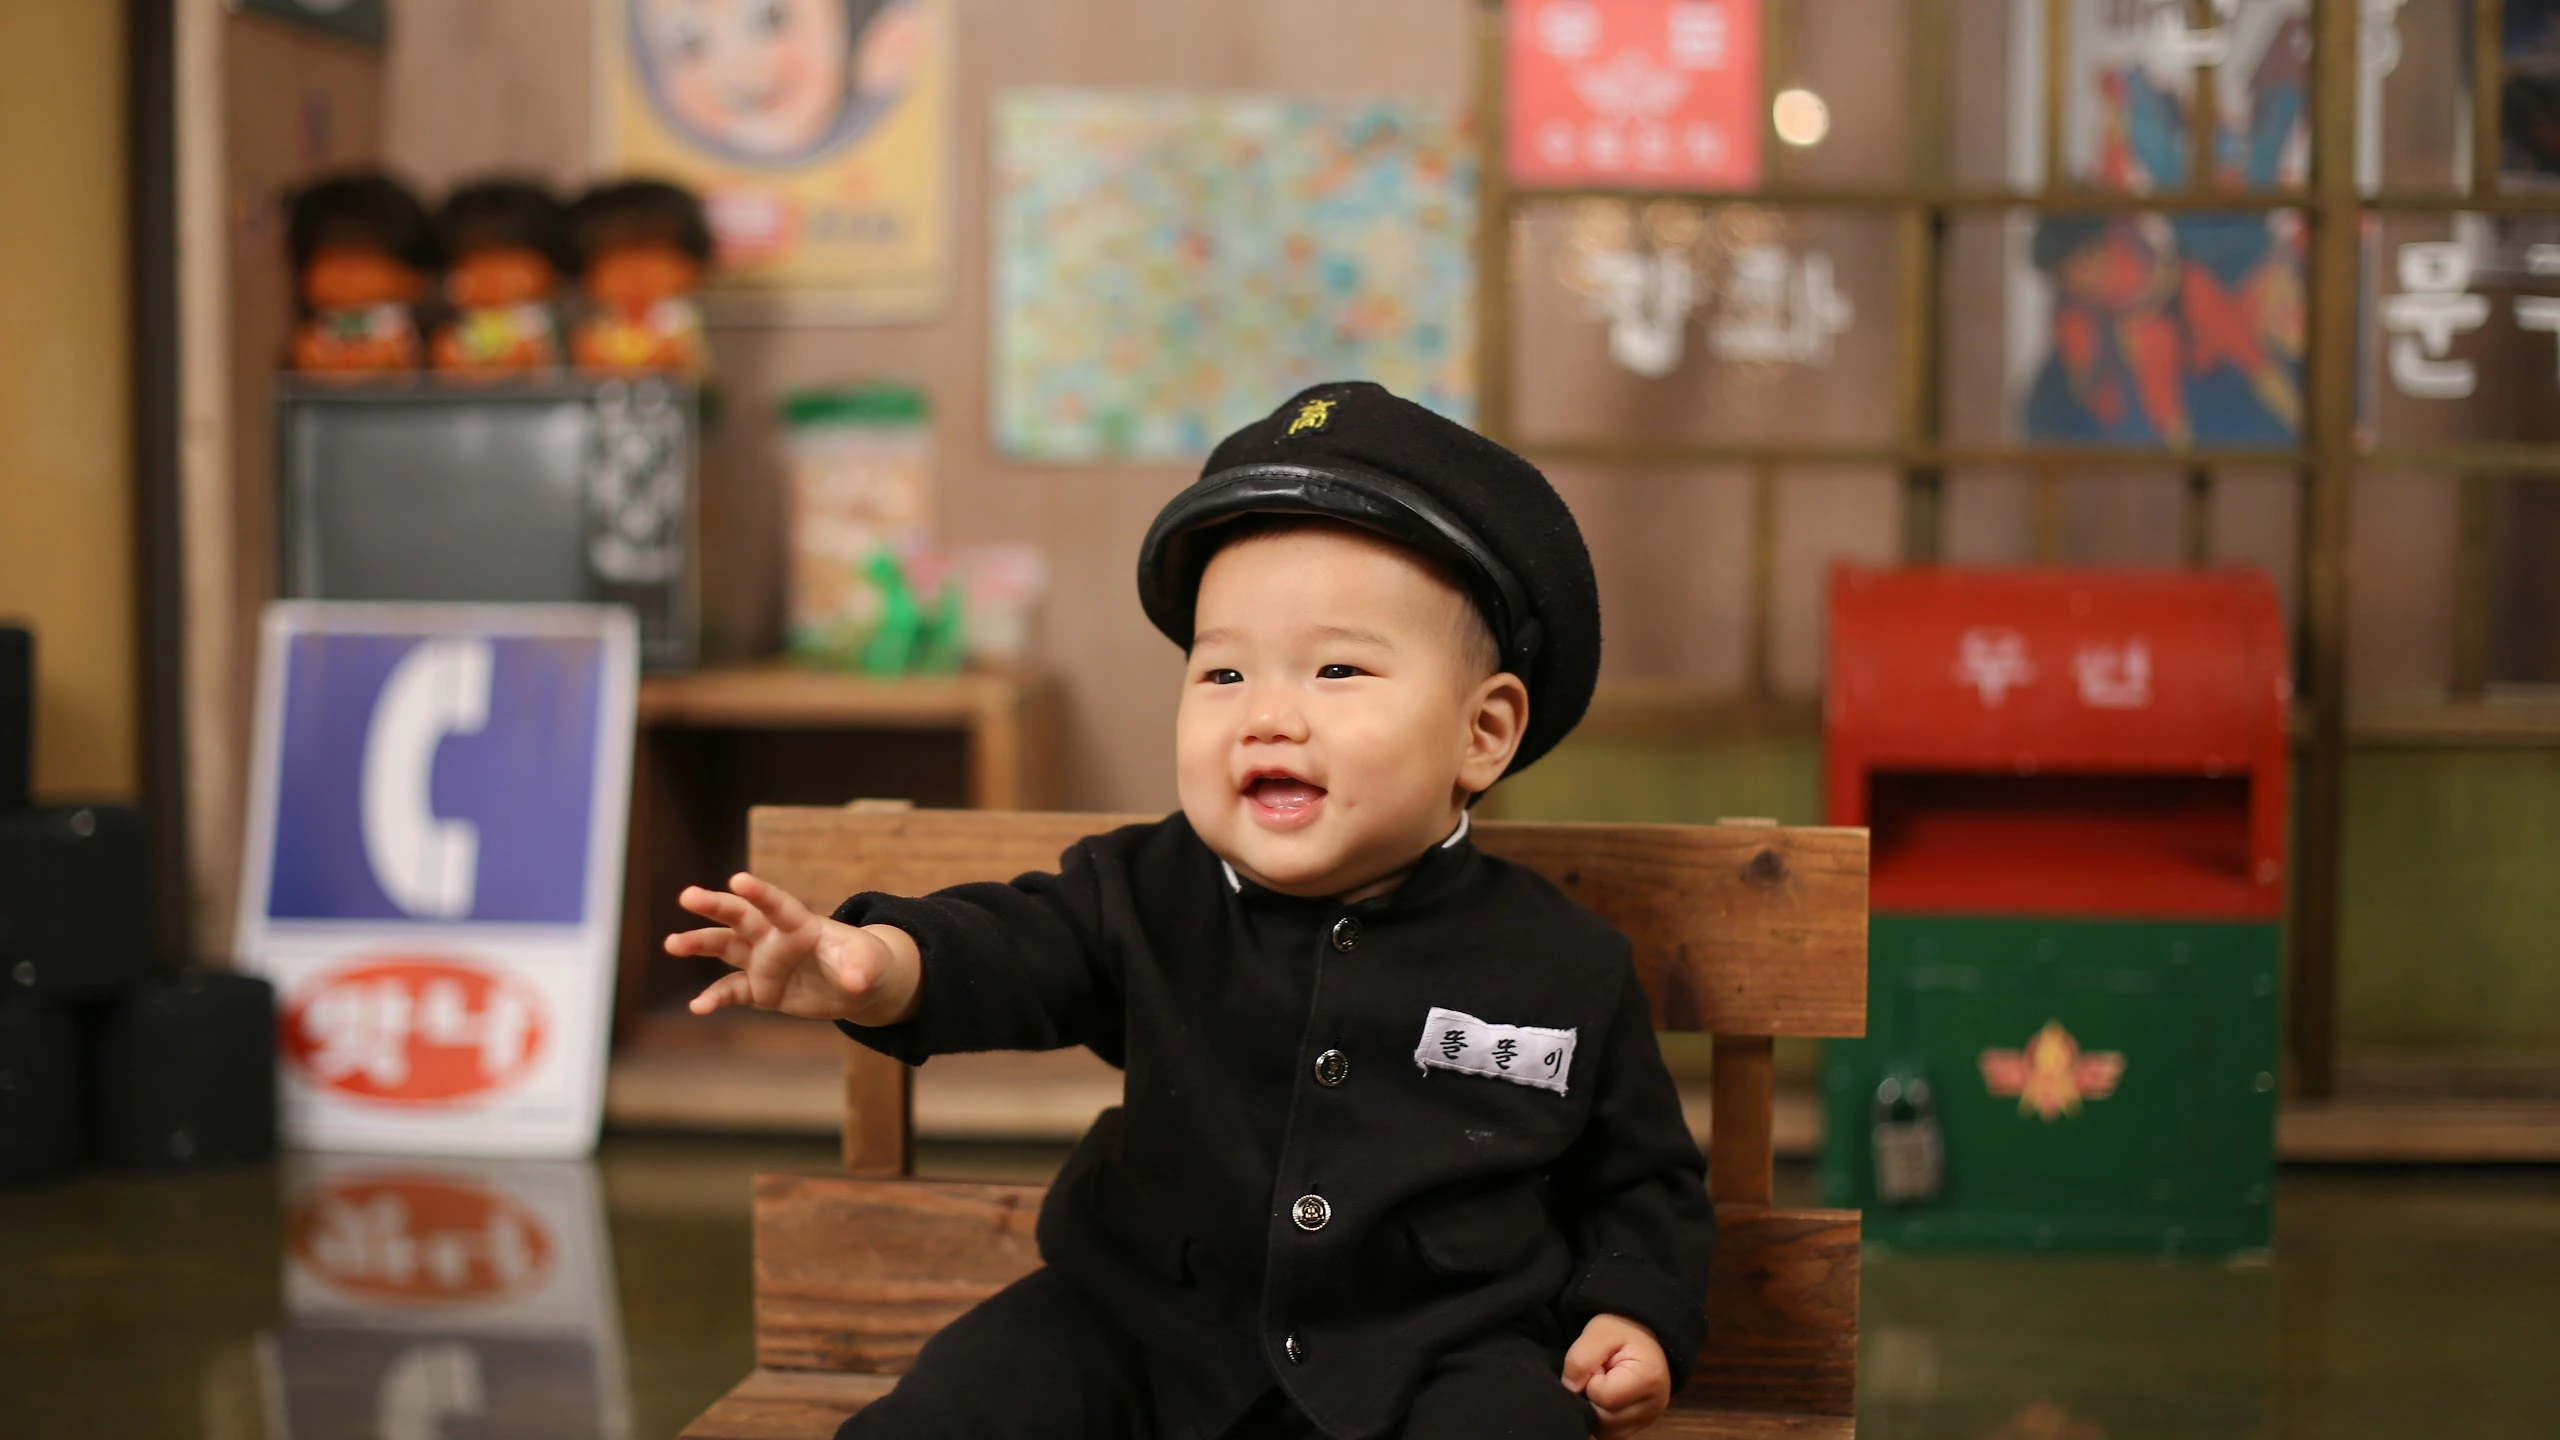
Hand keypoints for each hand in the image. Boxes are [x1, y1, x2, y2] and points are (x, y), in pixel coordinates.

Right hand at [665, 872, 920, 1025]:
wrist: (859, 984)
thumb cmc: (866, 962)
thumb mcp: (870, 964)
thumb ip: (861, 968)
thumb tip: (854, 982)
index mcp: (801, 924)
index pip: (778, 905)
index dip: (760, 893)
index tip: (736, 879)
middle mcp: (775, 938)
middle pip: (741, 917)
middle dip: (715, 906)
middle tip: (687, 896)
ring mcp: (764, 961)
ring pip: (726, 947)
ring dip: (699, 944)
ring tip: (672, 943)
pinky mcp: (760, 988)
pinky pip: (732, 990)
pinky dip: (715, 998)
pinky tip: (696, 1007)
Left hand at [1561, 1312, 1670, 1439]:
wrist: (1647, 1333)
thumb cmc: (1624, 1328)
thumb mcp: (1599, 1331)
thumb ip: (1581, 1358)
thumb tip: (1570, 1388)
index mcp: (1648, 1379)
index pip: (1603, 1397)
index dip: (1590, 1379)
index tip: (1599, 1362)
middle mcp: (1653, 1406)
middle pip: (1604, 1419)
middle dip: (1591, 1396)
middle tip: (1599, 1372)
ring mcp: (1648, 1419)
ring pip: (1605, 1431)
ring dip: (1595, 1410)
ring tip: (1603, 1383)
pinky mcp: (1640, 1425)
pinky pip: (1611, 1434)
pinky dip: (1602, 1419)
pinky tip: (1605, 1397)